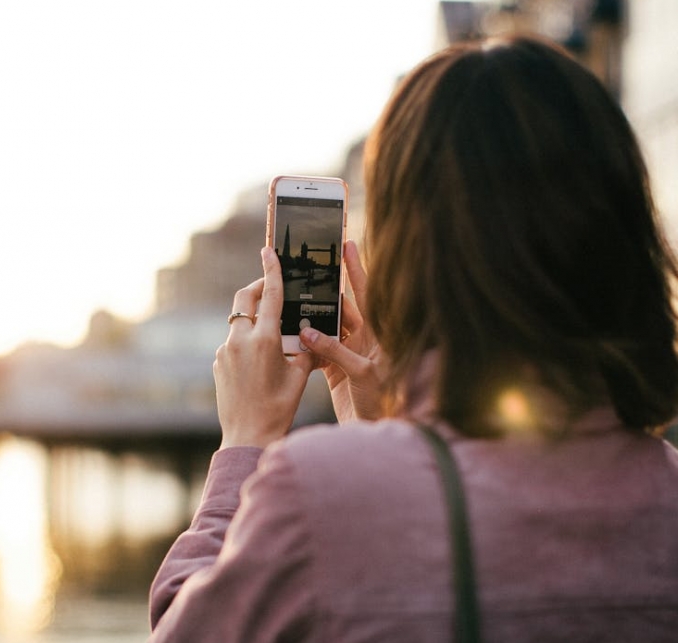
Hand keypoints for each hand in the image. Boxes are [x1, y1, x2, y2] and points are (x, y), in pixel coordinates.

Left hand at [214, 247, 315, 448]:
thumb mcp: (300, 375)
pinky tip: (259, 361)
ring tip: (273, 335)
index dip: (271, 270)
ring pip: (239, 323)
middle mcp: (240, 341)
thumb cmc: (279, 408)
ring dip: (254, 320)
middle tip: (270, 288)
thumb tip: (308, 333)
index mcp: (265, 340)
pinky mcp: (218, 363)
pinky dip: (246, 342)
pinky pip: (233, 343)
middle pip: (244, 300)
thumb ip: (305, 349)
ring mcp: (225, 352)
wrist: (247, 435)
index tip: (269, 251)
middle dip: (257, 289)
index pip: (270, 296)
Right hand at [300, 240, 385, 421]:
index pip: (368, 294)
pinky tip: (292, 339)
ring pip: (328, 329)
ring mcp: (351, 354)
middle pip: (344, 308)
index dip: (357, 268)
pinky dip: (306, 347)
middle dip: (326, 291)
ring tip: (294, 302)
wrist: (377, 433)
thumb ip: (336, 352)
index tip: (347, 243)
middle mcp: (365, 339)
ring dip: (312, 320)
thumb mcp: (363, 374)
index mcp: (379, 334)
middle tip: (308, 270)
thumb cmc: (384, 403)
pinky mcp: (337, 370)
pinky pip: (318, 351)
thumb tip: (308, 332)